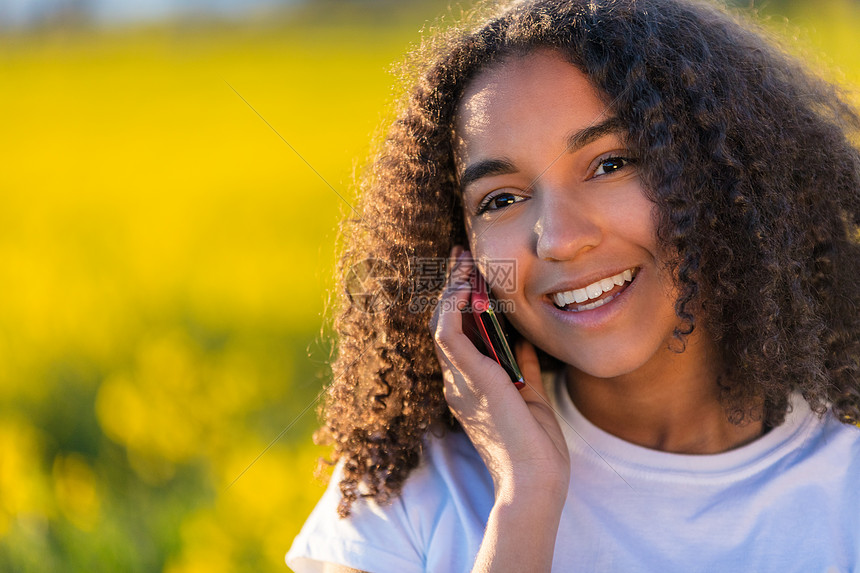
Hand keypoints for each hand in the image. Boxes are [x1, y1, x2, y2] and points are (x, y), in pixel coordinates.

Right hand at [430, 247, 569, 495]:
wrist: (535, 481)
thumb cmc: (535, 450)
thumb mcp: (531, 399)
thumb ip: (522, 369)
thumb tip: (521, 341)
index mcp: (470, 388)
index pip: (458, 336)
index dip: (460, 304)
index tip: (472, 276)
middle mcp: (457, 383)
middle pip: (445, 323)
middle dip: (452, 287)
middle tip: (461, 257)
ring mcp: (459, 381)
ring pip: (441, 322)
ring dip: (451, 288)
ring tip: (462, 260)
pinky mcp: (469, 378)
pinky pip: (448, 332)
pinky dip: (452, 306)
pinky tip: (464, 284)